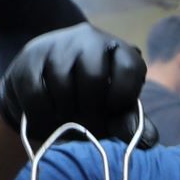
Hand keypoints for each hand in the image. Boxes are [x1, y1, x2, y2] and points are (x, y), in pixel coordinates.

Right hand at [0, 24, 154, 147]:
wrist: (41, 93)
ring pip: (62, 85)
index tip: (111, 113)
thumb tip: (149, 140)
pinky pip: (36, 93)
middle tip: (85, 125)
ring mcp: (57, 44)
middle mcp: (90, 39)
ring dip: (64, 114)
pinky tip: (46, 119)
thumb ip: (128, 122)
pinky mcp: (30, 57)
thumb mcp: (110, 112)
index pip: (130, 67)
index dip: (121, 98)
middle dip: (89, 111)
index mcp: (118, 50)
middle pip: (93, 78)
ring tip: (64, 122)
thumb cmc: (85, 102)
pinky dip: (42, 115)